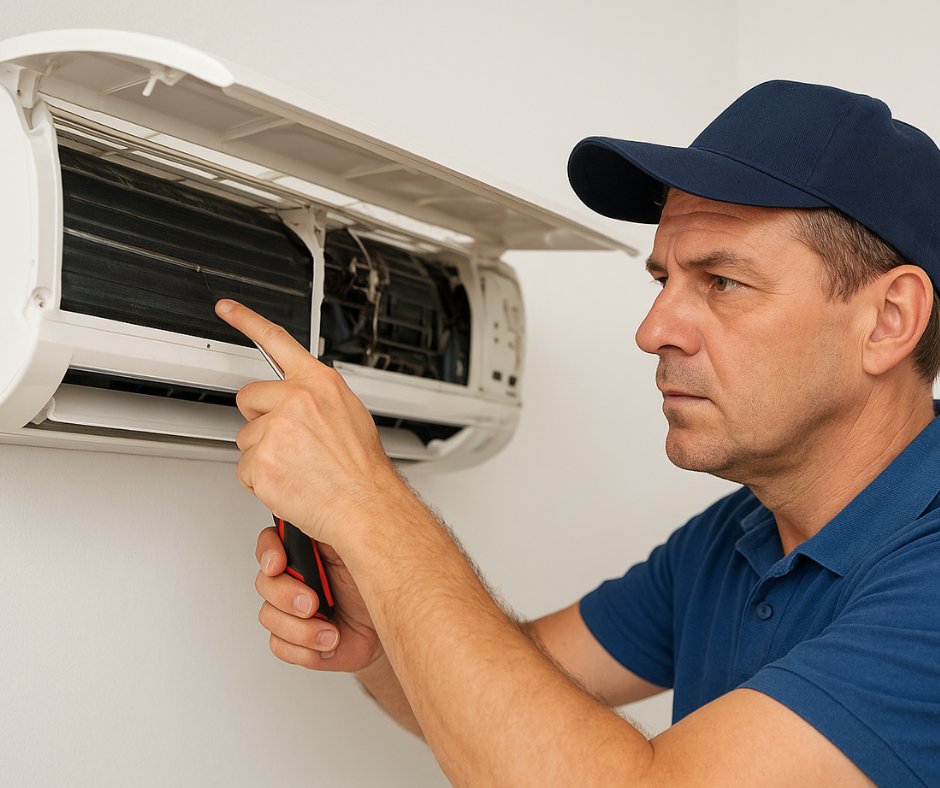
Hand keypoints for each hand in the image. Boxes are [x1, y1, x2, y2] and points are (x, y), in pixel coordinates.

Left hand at [214, 299, 405, 548]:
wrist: (365, 505)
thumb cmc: (361, 469)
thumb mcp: (349, 415)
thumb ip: (318, 399)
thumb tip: (298, 397)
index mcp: (319, 383)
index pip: (277, 341)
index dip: (246, 320)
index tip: (226, 307)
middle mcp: (296, 399)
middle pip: (249, 398)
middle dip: (260, 419)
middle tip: (288, 442)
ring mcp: (276, 429)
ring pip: (246, 437)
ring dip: (263, 454)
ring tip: (296, 467)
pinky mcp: (261, 459)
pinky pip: (244, 468)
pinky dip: (260, 480)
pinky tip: (288, 482)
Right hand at [255, 526, 383, 671]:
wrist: (394, 623)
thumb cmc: (383, 581)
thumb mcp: (360, 546)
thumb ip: (334, 527)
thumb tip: (316, 505)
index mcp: (309, 550)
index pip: (271, 543)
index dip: (268, 553)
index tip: (278, 564)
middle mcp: (299, 578)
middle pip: (265, 583)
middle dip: (287, 596)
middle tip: (313, 603)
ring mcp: (296, 609)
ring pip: (269, 616)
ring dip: (301, 628)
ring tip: (331, 630)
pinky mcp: (300, 640)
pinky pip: (280, 645)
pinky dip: (305, 648)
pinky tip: (329, 640)